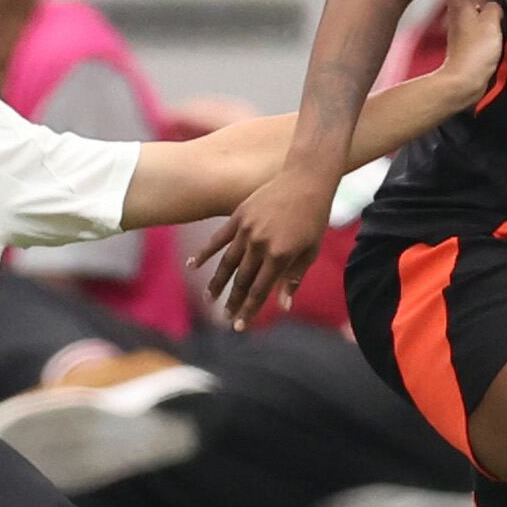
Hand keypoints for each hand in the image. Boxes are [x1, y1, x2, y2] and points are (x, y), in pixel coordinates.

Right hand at [195, 167, 338, 328]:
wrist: (306, 179)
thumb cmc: (313, 217)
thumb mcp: (310, 251)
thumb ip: (294, 279)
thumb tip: (284, 307)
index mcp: (280, 255)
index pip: (260, 290)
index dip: (249, 310)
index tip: (240, 326)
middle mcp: (260, 244)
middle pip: (242, 280)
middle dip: (233, 302)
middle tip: (224, 318)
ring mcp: (246, 229)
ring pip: (227, 263)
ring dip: (217, 283)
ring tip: (209, 298)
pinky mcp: (238, 216)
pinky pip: (218, 239)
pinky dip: (205, 253)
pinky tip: (193, 265)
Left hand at [430, 0, 503, 101]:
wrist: (462, 82)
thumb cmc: (474, 53)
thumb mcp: (491, 23)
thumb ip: (494, 7)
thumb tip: (495, 3)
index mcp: (460, 6)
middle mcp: (457, 15)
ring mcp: (460, 29)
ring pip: (468, 3)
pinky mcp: (466, 42)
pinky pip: (474, 19)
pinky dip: (484, 12)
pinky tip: (497, 16)